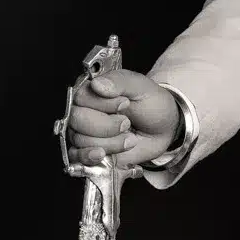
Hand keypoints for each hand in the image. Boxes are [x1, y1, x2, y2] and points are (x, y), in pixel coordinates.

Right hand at [64, 64, 182, 171]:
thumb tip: (96, 84)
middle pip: (77, 120)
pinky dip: (90, 157)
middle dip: (105, 125)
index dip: (102, 104)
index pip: (80, 97)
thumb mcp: (140, 86)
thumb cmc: (150, 103)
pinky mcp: (90, 152)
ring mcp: (85, 132)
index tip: (125, 104)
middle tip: (126, 123)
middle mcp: (84, 111)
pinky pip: (78, 157)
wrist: (163, 128)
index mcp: (92, 90)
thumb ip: (118, 81)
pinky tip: (102, 154)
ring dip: (110, 143)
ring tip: (128, 138)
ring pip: (81, 140)